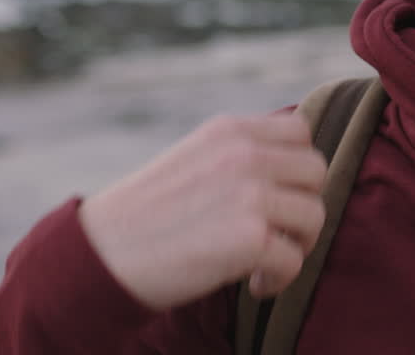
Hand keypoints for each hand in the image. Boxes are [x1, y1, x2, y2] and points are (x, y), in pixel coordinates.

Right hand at [79, 111, 327, 310]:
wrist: (98, 256)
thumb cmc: (147, 216)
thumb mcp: (195, 160)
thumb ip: (241, 155)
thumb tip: (296, 168)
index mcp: (230, 130)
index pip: (300, 132)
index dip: (297, 168)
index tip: (279, 195)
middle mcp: (244, 154)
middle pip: (316, 172)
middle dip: (302, 206)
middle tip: (277, 233)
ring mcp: (249, 194)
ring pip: (314, 216)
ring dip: (297, 245)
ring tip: (265, 261)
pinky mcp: (249, 238)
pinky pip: (295, 259)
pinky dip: (280, 279)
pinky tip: (255, 284)